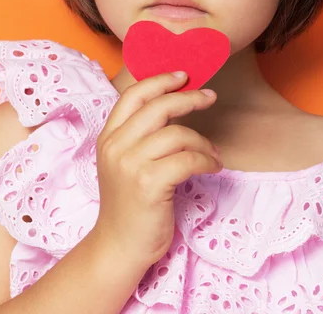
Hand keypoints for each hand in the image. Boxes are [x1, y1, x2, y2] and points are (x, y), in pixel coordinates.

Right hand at [92, 71, 221, 267]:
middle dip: (188, 98)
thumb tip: (176, 103)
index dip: (160, 80)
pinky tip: (213, 167)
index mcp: (108, 136)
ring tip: (213, 154)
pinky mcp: (148, 184)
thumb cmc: (130, 203)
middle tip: (209, 97)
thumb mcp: (125, 162)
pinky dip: (207, 161)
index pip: (133, 95)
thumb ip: (140, 135)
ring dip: (203, 141)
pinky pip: (188, 159)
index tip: (184, 76)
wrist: (119, 246)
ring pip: (178, 134)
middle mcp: (116, 146)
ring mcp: (130, 164)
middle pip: (158, 106)